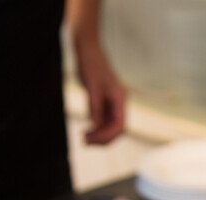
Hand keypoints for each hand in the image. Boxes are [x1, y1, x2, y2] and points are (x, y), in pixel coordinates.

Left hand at [67, 0, 126, 144]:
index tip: (91, 139)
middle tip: (85, 142)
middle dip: (103, 138)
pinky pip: (106, 121)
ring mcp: (115, 104)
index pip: (119, 125)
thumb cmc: (91, 65)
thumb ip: (95, 107)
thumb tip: (96, 126)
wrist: (89, 51)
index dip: (107, 136)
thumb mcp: (91, 87)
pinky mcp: (108, 104)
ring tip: (84, 138)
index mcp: (120, 98)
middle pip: (117, 129)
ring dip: (99, 135)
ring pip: (112, 127)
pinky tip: (87, 131)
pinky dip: (97, 128)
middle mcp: (121, 102)